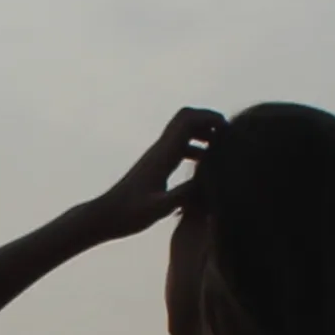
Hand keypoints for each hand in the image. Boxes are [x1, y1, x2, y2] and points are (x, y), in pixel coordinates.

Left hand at [74, 108, 221, 239]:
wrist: (105, 216)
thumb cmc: (129, 214)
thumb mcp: (159, 207)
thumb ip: (184, 194)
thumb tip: (209, 180)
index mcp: (163, 154)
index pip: (188, 121)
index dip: (210, 119)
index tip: (229, 132)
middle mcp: (160, 149)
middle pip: (186, 118)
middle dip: (209, 121)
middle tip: (228, 137)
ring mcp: (157, 156)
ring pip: (182, 131)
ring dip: (203, 134)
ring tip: (221, 152)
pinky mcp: (155, 165)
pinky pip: (178, 146)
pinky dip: (194, 148)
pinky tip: (204, 167)